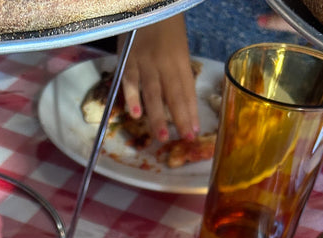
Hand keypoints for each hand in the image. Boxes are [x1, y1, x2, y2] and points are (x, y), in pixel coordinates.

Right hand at [118, 16, 198, 141]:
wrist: (146, 0)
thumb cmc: (163, 22)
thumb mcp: (177, 43)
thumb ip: (176, 69)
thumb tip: (178, 98)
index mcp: (180, 58)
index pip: (187, 89)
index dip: (190, 111)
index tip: (194, 132)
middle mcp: (165, 62)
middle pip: (174, 94)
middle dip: (180, 118)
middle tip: (184, 138)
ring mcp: (145, 61)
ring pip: (153, 92)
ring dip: (158, 117)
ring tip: (163, 137)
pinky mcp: (128, 59)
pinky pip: (130, 81)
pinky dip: (132, 97)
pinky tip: (136, 115)